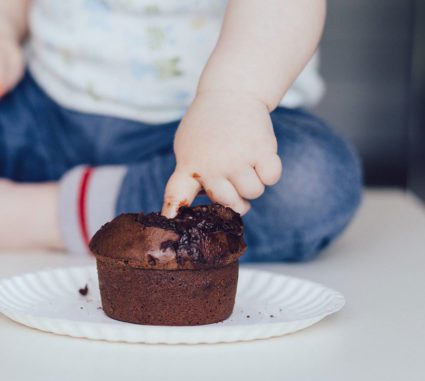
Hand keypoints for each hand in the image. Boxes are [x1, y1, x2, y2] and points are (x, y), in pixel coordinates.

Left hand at [162, 91, 281, 217]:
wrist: (230, 93)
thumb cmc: (207, 125)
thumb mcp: (186, 147)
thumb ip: (189, 175)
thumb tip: (196, 205)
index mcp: (188, 166)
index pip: (176, 194)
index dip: (173, 213)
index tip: (171, 223)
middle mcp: (211, 166)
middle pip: (230, 203)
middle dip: (236, 196)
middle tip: (234, 176)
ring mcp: (237, 159)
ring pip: (254, 193)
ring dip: (254, 181)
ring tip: (245, 161)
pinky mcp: (261, 150)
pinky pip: (272, 178)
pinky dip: (270, 170)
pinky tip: (259, 154)